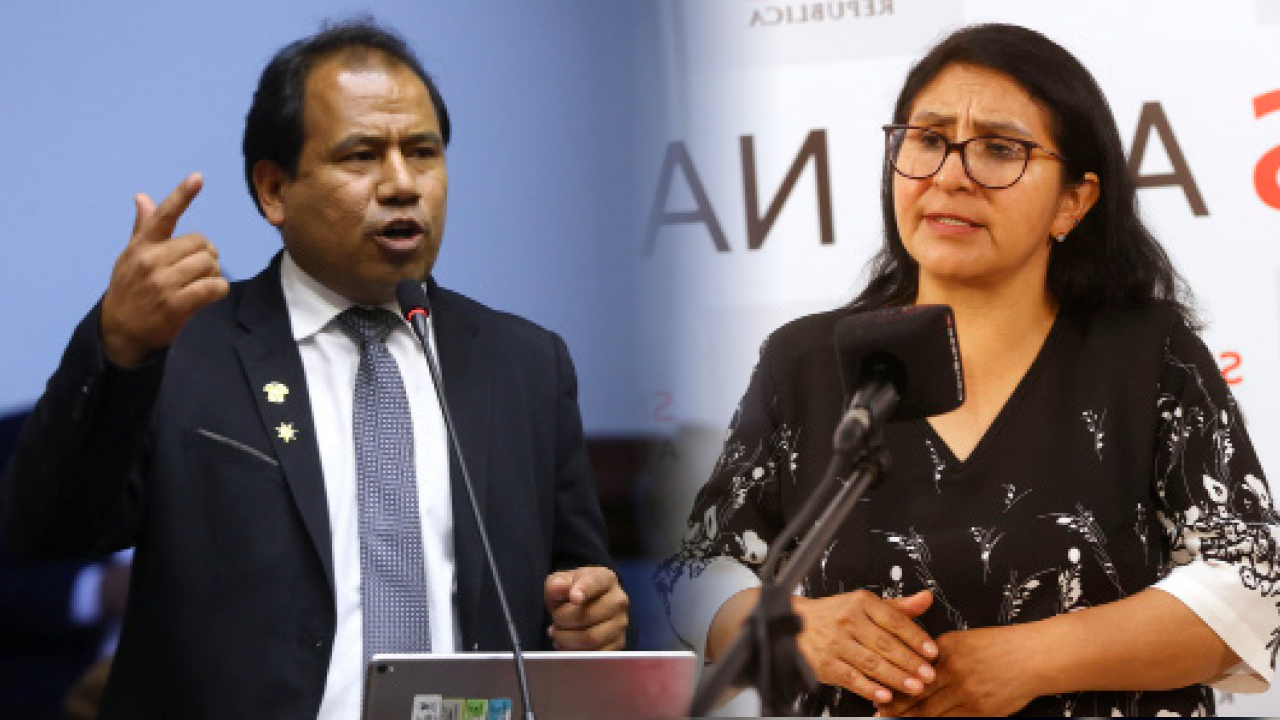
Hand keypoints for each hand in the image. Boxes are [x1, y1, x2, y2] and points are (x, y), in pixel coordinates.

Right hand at [100, 173, 228, 367]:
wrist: (120, 330)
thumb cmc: (129, 289)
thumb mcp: (130, 257)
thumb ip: (142, 228)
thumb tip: (142, 197)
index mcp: (142, 246)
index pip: (164, 215)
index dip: (182, 195)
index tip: (198, 177)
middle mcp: (151, 260)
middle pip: (200, 243)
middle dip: (208, 254)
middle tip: (202, 266)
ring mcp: (163, 283)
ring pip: (209, 264)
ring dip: (214, 273)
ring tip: (204, 281)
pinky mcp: (176, 305)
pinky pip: (213, 287)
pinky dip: (219, 289)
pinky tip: (212, 293)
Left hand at [544, 565, 627, 649]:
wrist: (590, 604)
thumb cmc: (574, 590)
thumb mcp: (563, 581)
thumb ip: (557, 583)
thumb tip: (557, 587)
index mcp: (605, 578)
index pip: (594, 583)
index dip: (584, 590)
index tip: (574, 598)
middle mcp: (618, 600)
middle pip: (586, 615)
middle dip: (562, 620)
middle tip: (555, 620)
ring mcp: (621, 623)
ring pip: (590, 638)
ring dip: (566, 639)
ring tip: (557, 633)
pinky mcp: (618, 644)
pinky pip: (595, 654)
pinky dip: (575, 653)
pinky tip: (566, 644)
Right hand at [792, 589, 937, 705]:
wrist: (796, 624)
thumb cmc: (835, 615)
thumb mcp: (865, 604)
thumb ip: (897, 606)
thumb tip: (925, 598)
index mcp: (861, 603)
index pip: (893, 620)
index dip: (915, 636)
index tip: (931, 651)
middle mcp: (848, 621)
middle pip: (884, 643)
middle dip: (909, 661)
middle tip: (928, 674)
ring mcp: (836, 643)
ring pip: (870, 662)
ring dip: (895, 676)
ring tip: (914, 686)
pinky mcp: (827, 664)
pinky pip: (851, 678)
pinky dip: (869, 688)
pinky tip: (885, 694)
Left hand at [876, 624, 1040, 716]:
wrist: (1033, 657)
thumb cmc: (998, 646)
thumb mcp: (961, 640)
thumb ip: (936, 656)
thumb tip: (912, 668)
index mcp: (946, 651)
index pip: (911, 672)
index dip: (892, 687)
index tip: (878, 695)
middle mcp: (955, 673)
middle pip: (917, 697)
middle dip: (896, 710)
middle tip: (879, 715)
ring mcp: (968, 695)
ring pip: (931, 714)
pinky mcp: (981, 712)